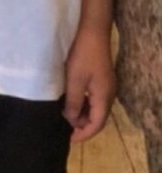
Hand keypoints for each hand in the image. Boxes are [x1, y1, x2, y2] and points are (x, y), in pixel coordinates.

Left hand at [64, 26, 115, 142]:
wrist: (92, 32)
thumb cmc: (82, 56)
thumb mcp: (74, 81)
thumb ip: (73, 102)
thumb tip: (71, 121)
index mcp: (104, 98)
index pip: (97, 124)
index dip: (83, 134)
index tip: (69, 140)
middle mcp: (108, 95)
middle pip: (97, 118)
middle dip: (82, 126)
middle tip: (64, 129)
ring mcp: (105, 87)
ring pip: (94, 108)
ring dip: (81, 115)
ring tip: (65, 117)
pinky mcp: (101, 79)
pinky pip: (93, 99)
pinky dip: (83, 104)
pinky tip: (70, 102)